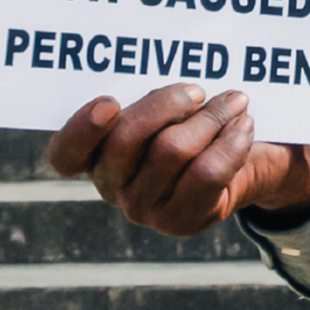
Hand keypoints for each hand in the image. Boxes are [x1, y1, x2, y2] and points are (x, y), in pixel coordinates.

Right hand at [46, 84, 309, 236]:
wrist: (242, 163)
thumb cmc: (193, 123)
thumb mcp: (168, 106)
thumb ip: (155, 97)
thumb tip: (174, 88)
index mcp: (94, 154)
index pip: (66, 153)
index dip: (82, 129)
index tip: (110, 102)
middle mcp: (111, 185)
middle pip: (126, 140)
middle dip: (168, 104)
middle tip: (198, 90)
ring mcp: (143, 208)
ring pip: (172, 151)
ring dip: (210, 117)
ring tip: (234, 102)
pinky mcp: (180, 221)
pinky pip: (207, 174)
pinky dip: (231, 143)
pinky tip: (243, 126)